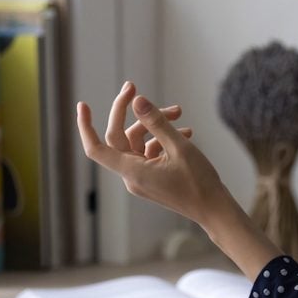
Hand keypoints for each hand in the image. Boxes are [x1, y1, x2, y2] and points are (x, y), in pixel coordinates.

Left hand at [75, 82, 228, 227]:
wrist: (214, 210)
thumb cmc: (199, 182)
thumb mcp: (179, 146)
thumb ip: (156, 122)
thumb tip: (137, 100)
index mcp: (133, 172)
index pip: (97, 149)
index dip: (86, 127)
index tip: (83, 105)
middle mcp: (132, 176)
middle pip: (119, 138)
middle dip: (128, 112)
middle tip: (134, 87)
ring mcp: (142, 178)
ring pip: (137, 142)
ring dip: (154, 124)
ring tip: (179, 113)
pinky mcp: (152, 178)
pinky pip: (149, 152)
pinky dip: (162, 138)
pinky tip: (185, 131)